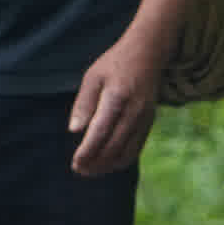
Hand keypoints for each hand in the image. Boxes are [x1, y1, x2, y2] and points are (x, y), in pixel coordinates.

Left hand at [65, 27, 174, 177]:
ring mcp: (144, 118)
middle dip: (95, 163)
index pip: (100, 131)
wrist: (148, 54)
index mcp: (117, 97)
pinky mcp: (149, 122)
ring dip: (107, 165)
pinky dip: (121, 160)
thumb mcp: (93, 77)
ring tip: (90, 170)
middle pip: (114, 146)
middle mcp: (134, 111)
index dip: (87, 151)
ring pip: (127, 152)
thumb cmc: (114, 64)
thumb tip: (74, 130)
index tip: (75, 163)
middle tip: (78, 169)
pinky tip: (106, 162)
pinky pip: (136, 148)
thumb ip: (83, 104)